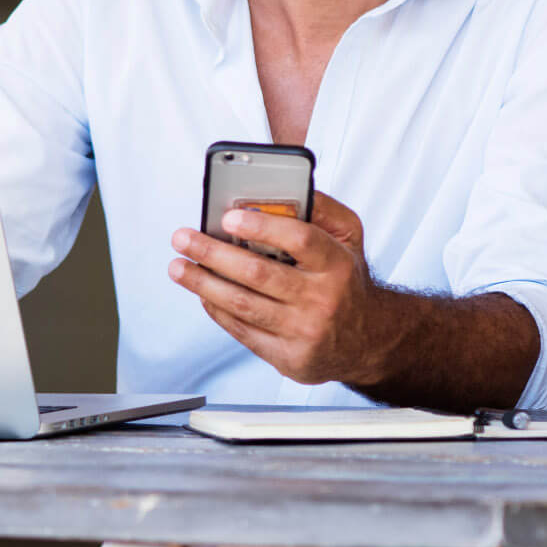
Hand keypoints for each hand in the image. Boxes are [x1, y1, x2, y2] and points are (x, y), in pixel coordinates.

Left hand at [167, 191, 402, 386]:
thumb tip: (280, 189)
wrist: (367, 339)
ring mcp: (305, 332)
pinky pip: (243, 331)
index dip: (261, 227)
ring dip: (203, 283)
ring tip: (178, 267)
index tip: (227, 218)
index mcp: (338, 264)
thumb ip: (320, 208)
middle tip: (183, 238)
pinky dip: (217, 309)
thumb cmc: (347, 279)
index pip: (299, 240)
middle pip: (259, 274)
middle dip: (213, 254)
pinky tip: (202, 292)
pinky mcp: (289, 358)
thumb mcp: (349, 237)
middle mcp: (323, 299)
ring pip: (243, 305)